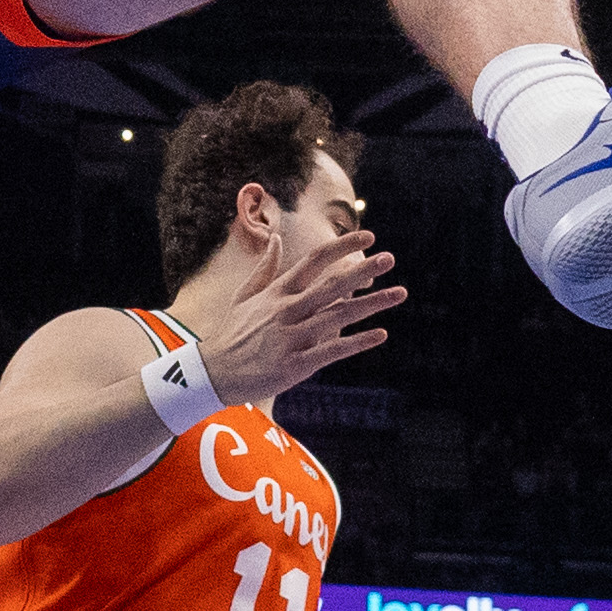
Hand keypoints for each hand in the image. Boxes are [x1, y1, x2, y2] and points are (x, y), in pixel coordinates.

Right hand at [200, 227, 402, 405]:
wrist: (213, 373)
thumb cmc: (231, 333)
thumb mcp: (244, 296)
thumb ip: (265, 267)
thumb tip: (277, 238)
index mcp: (277, 291)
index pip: (314, 260)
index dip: (342, 246)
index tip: (368, 237)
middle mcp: (286, 310)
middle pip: (332, 285)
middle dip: (363, 270)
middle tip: (390, 258)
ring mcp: (291, 337)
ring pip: (338, 315)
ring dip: (372, 303)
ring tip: (399, 293)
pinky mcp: (295, 364)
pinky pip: (332, 351)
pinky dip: (357, 342)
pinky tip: (380, 334)